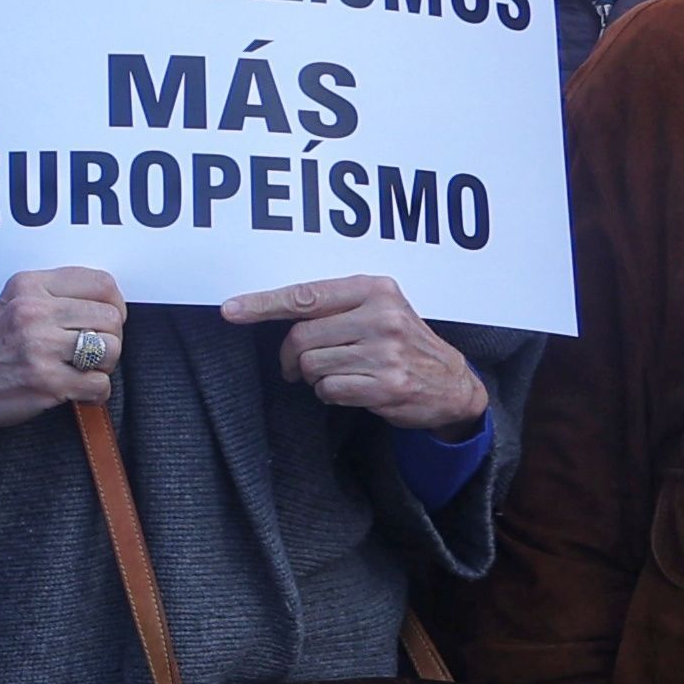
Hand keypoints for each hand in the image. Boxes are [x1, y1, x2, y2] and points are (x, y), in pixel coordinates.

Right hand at [0, 266, 125, 475]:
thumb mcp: (13, 304)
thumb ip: (54, 296)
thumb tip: (109, 304)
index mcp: (29, 285)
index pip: (101, 283)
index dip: (114, 305)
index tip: (102, 322)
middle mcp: (34, 311)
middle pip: (112, 318)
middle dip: (110, 340)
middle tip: (90, 353)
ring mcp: (39, 347)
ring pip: (112, 349)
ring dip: (103, 367)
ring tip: (80, 371)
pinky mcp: (46, 382)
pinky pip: (100, 385)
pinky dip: (93, 394)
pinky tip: (74, 392)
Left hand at [222, 276, 485, 433]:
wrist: (453, 382)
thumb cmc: (403, 342)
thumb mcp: (379, 308)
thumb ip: (334, 305)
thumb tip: (270, 309)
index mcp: (374, 289)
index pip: (306, 295)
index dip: (263, 304)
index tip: (231, 310)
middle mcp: (381, 316)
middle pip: (300, 336)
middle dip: (292, 356)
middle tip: (300, 365)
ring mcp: (385, 352)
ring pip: (311, 366)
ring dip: (314, 377)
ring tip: (342, 373)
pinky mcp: (386, 385)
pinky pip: (328, 390)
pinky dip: (331, 394)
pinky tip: (354, 389)